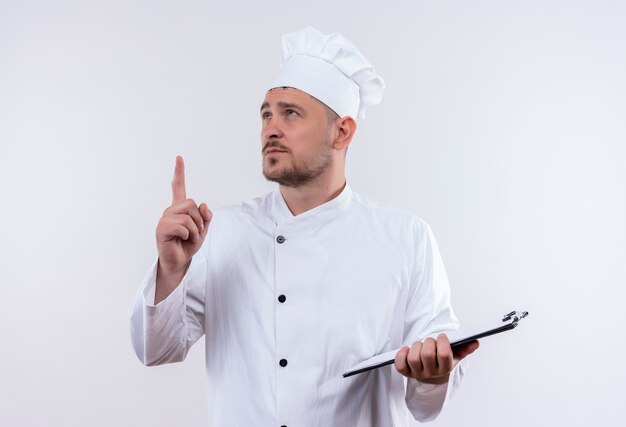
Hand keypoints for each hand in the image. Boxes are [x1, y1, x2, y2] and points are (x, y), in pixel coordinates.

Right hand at [155, 156, 211, 301]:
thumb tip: (203, 205)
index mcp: (179, 209)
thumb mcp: (203, 230)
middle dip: (199, 219)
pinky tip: (182, 240)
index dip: (179, 173)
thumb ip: (206, 217)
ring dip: (195, 230)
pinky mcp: (161, 229)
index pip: (179, 187)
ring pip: (188, 216)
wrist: (179, 261)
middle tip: (197, 232)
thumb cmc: (188, 245)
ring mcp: (164, 219)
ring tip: (189, 238)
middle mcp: (170, 211)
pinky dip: (188, 235)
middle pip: (191, 203)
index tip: (179, 158)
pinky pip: (181, 226)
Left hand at [394, 334, 478, 384]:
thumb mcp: (455, 355)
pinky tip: (407, 350)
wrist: (431, 373)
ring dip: (416, 346)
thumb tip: (475, 342)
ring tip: (420, 345)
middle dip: (428, 342)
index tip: (441, 336)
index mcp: (445, 368)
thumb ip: (465, 348)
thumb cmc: (442, 359)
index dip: (442, 342)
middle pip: (427, 354)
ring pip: (413, 358)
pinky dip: (402, 354)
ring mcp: (418, 374)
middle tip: (430, 341)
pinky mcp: (406, 373)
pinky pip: (400, 364)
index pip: (444, 354)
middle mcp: (431, 373)